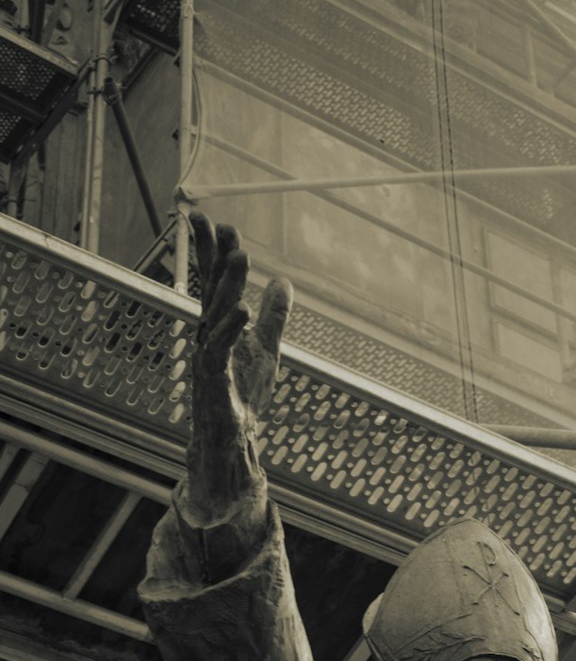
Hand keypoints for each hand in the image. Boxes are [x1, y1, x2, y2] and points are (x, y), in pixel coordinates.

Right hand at [185, 212, 291, 520]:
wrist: (232, 442)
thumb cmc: (242, 397)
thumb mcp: (267, 348)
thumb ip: (275, 316)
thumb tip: (284, 281)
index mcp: (217, 326)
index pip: (212, 281)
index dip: (211, 251)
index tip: (211, 218)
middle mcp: (207, 337)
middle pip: (211, 290)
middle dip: (215, 257)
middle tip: (223, 225)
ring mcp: (208, 359)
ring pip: (216, 315)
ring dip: (227, 286)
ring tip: (240, 256)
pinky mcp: (213, 383)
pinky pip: (219, 352)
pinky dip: (231, 331)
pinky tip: (244, 312)